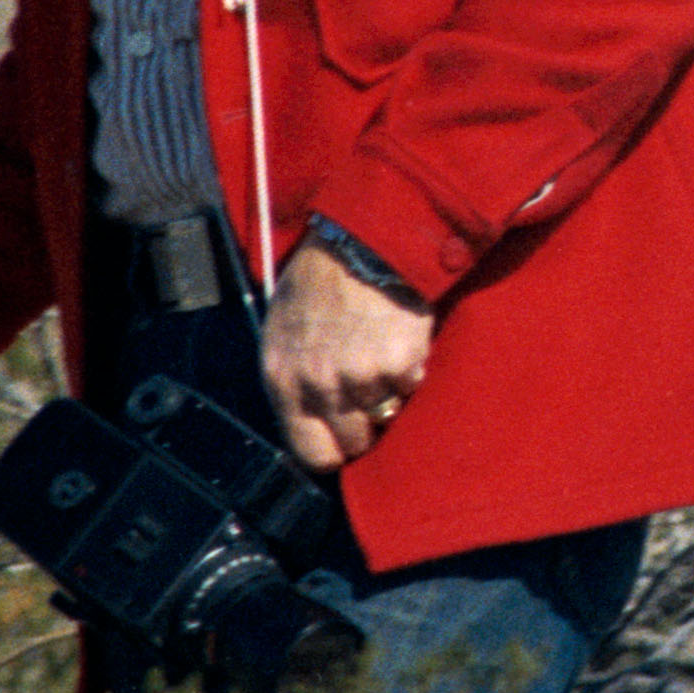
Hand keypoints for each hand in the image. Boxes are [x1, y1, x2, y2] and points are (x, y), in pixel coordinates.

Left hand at [261, 236, 437, 470]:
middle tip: (370, 394)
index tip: (343, 440)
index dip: (332, 451)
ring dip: (388, 394)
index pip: (310, 452)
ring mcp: (360, 377)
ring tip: (381, 355)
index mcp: (283, 380)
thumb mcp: (282, 328)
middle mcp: (319, 385)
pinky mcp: (398, 364)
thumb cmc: (320, 279)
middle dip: (366, 425)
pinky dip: (410, 367)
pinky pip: (411, 385)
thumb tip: (310, 417)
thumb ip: (293, 377)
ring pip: (386, 416)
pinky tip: (397, 336)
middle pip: (353, 443)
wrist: (363, 241)